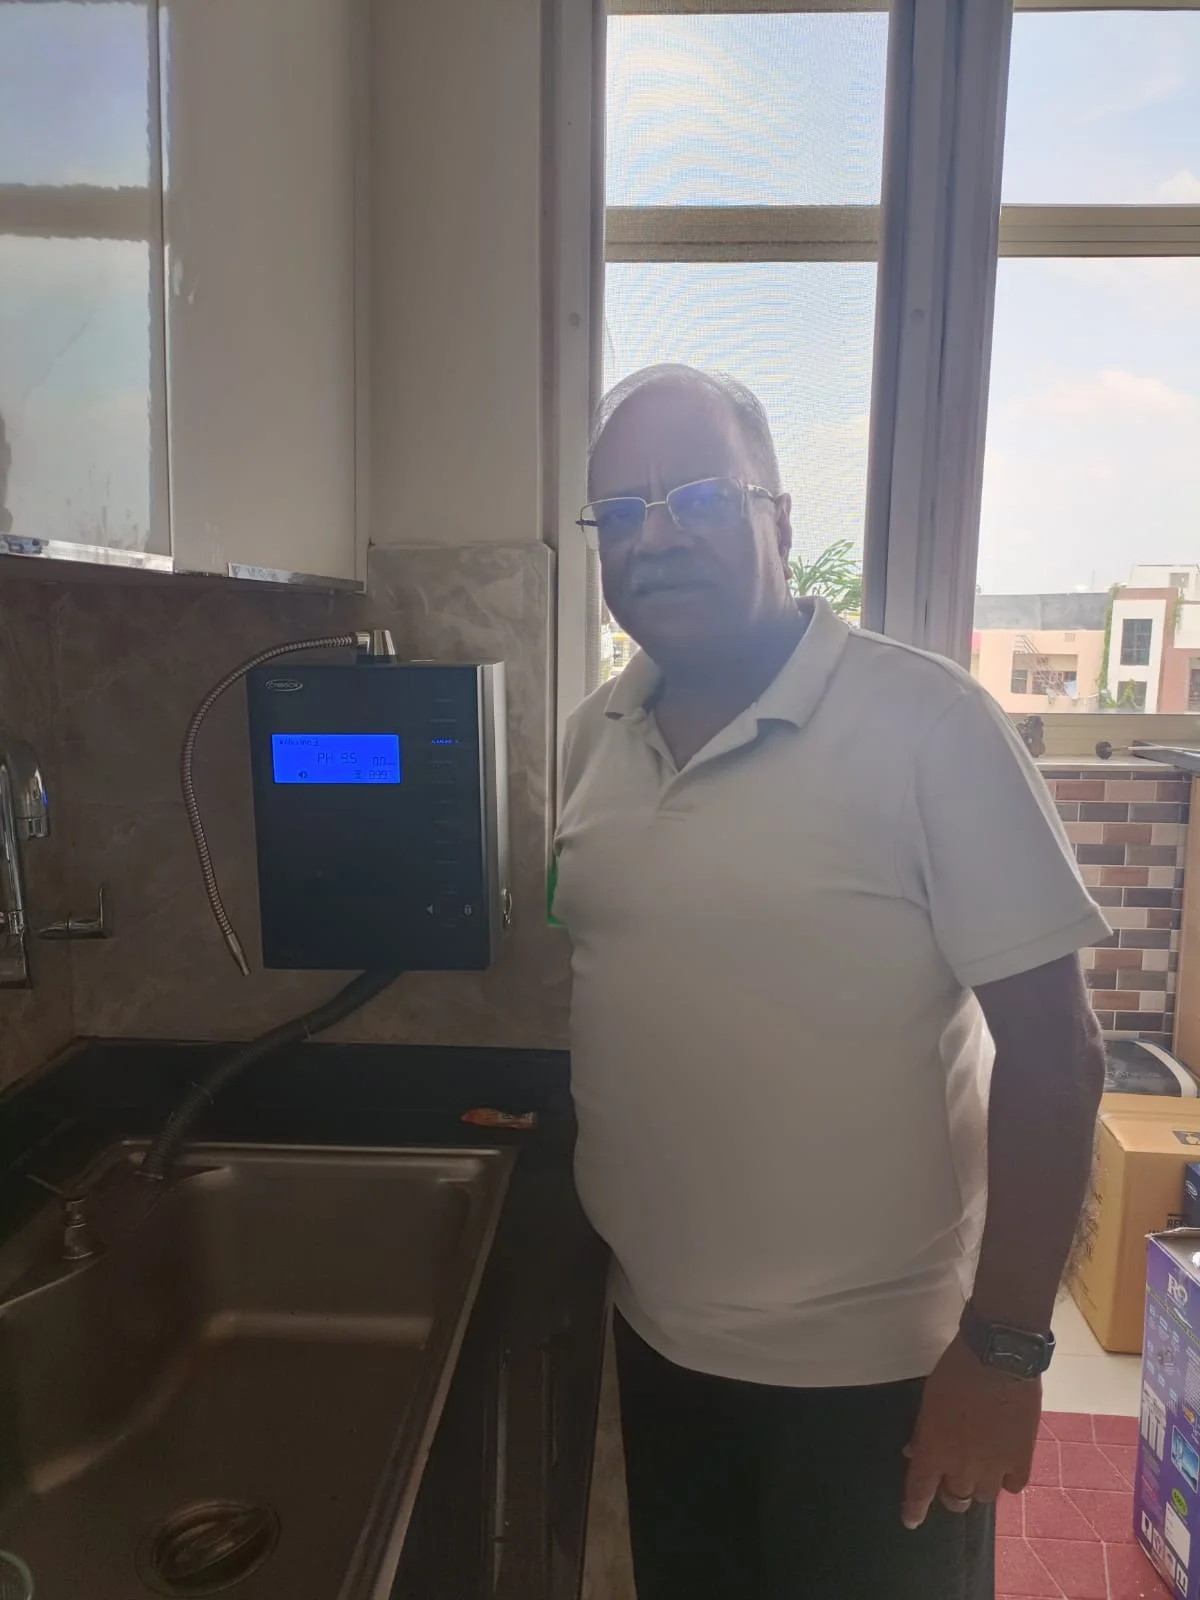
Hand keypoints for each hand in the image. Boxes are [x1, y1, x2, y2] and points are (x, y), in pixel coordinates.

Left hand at [901, 1334, 1040, 1529]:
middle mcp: (963, 1466)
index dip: (914, 1509)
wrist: (998, 1358)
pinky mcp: (1022, 1460)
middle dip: (950, 1492)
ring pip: (984, 1496)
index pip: (920, 1490)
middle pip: (956, 1499)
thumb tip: (915, 1451)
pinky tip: (1005, 1464)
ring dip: (978, 1485)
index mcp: (935, 1449)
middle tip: (952, 1477)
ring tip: (980, 1468)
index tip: (910, 1521)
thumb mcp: (929, 1399)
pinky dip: (1007, 1479)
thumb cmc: (956, 1372)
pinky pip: (1013, 1486)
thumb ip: (923, 1430)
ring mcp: (995, 1466)